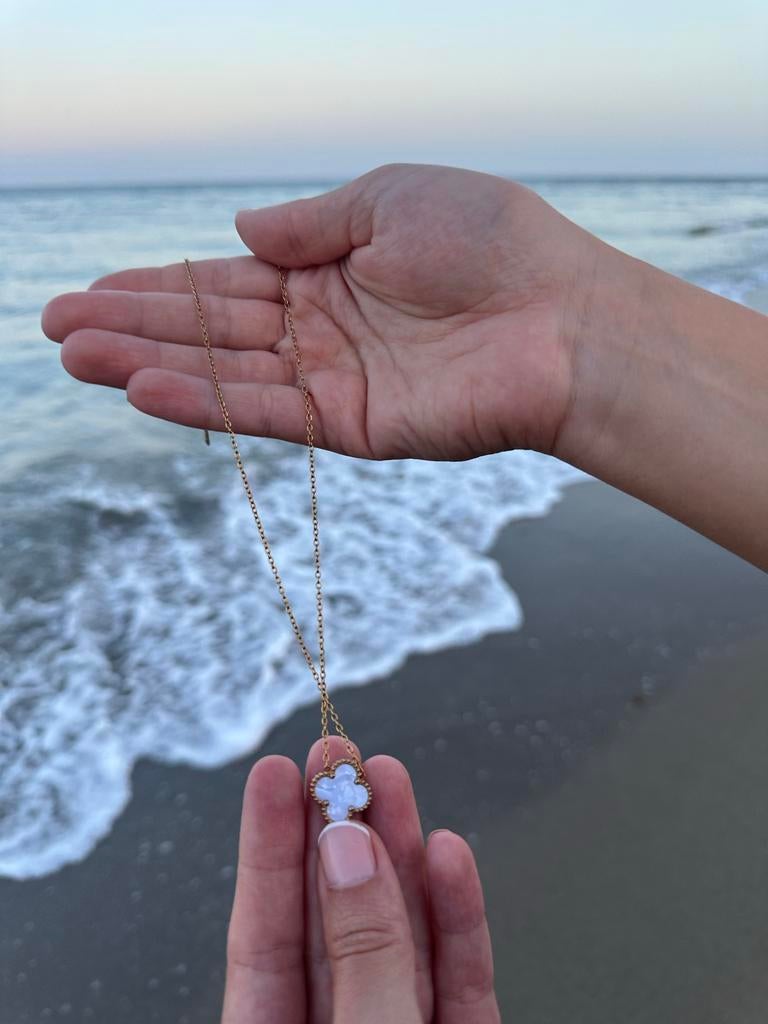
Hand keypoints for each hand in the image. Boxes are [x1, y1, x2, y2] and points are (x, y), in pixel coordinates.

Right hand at [42, 162, 598, 460]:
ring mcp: (334, 379)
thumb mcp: (389, 198)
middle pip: (212, 330)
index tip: (95, 289)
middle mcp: (324, 328)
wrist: (563, 318)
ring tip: (76, 357)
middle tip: (57, 328)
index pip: (228, 281)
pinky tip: (144, 390)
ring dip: (149, 365)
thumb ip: (309, 222)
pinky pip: (266, 413)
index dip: (160, 285)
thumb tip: (239, 231)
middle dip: (135, 327)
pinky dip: (206, 403)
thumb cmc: (493, 243)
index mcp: (332, 270)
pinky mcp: (351, 426)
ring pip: (225, 373)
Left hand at [221, 737, 499, 1022]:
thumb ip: (363, 955)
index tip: (274, 771)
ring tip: (390, 778)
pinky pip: (459, 981)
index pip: (263, 933)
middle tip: (338, 755)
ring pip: (400, 937)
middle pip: (334, 919)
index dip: (268, 846)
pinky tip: (448, 854)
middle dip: (338, 829)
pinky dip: (458, 917)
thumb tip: (350, 850)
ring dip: (399, 853)